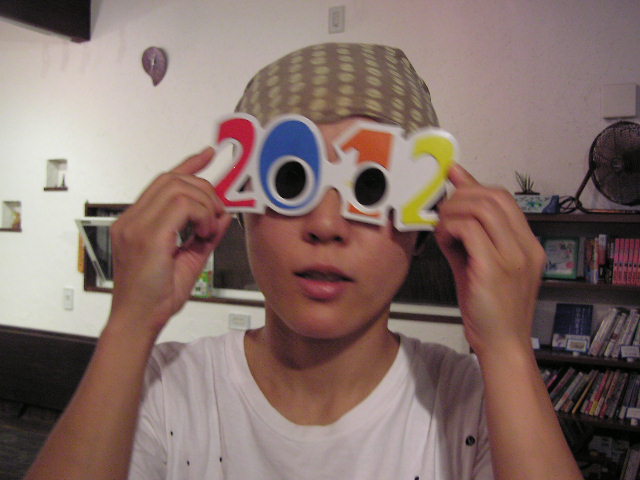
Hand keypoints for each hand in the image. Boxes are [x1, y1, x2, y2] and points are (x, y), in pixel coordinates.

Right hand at [108, 147, 231, 334]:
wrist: (138, 322)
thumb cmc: (157, 298)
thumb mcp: (190, 260)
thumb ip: (205, 236)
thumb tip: (223, 217)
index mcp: (137, 223)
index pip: (163, 182)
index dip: (188, 165)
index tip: (207, 154)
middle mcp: (132, 220)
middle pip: (172, 180)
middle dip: (204, 189)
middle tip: (216, 214)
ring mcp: (136, 226)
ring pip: (178, 188)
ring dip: (204, 204)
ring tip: (208, 229)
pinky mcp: (146, 236)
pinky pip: (180, 206)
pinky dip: (200, 215)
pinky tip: (203, 233)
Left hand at [434, 165, 545, 355]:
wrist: (502, 346)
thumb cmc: (489, 309)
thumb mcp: (479, 265)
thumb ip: (466, 235)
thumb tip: (449, 209)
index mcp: (528, 245)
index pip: (504, 199)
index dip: (475, 184)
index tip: (452, 177)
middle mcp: (526, 248)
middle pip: (494, 197)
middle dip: (461, 195)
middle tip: (441, 209)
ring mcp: (513, 258)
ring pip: (482, 209)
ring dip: (453, 211)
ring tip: (441, 227)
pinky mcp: (494, 269)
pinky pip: (470, 230)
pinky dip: (450, 228)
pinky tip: (443, 240)